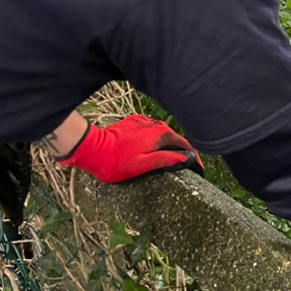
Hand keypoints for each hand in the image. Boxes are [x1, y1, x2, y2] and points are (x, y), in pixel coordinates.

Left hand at [56, 114, 203, 183]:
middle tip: (189, 165)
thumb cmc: (115, 161)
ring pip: (163, 135)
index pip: (186, 145)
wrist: (91, 148)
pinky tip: (154, 149)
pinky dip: (156, 140)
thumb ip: (166, 159)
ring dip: (169, 145)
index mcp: (161, 134)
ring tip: (174, 159)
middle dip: (184, 151)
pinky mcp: (135, 122)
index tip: (200, 168)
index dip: (195, 157)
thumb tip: (187, 158)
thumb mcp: (142, 165)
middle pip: (175, 139)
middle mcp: (156, 124)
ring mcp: (145, 122)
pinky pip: (152, 132)